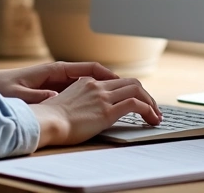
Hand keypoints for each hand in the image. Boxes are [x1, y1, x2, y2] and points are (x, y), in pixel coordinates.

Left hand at [0, 61, 122, 103]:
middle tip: (137, 94)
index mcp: (55, 69)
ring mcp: (58, 82)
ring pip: (91, 85)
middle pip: (96, 76)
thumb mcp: (18, 94)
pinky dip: (95, 99)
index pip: (90, 68)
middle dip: (116, 83)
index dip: (110, 75)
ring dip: (108, 92)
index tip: (126, 84)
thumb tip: (53, 97)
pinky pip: (81, 93)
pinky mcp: (54, 91)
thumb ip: (35, 96)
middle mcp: (59, 73)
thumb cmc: (1, 87)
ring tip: (129, 103)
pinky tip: (105, 110)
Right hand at [28, 77, 161, 146]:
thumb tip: (81, 112)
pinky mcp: (107, 111)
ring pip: (137, 90)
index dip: (129, 91)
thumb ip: (76, 102)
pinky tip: (152, 120)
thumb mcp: (63, 104)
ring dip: (151, 103)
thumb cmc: (49, 119)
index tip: (136, 102)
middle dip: (146, 95)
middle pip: (131, 82)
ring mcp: (102, 97)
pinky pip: (136, 105)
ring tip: (156, 116)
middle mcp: (96, 86)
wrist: (46, 122)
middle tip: (153, 108)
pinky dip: (148, 110)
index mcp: (86, 82)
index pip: (115, 82)